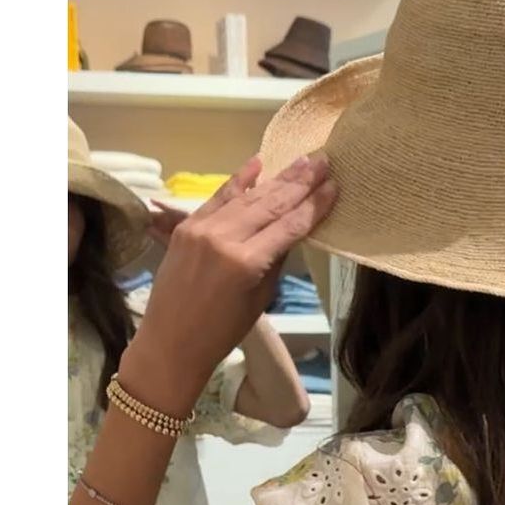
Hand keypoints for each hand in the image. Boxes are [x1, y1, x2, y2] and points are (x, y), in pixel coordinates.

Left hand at [121, 154, 335, 413]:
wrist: (171, 342)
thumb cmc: (221, 333)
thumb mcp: (258, 300)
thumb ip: (274, 261)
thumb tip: (289, 232)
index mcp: (246, 263)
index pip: (288, 227)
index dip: (314, 206)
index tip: (333, 186)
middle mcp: (224, 238)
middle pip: (270, 204)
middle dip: (299, 183)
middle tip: (323, 161)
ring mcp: (202, 229)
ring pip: (247, 198)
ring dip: (276, 178)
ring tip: (301, 161)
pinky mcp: (187, 227)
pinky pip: (218, 198)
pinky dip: (239, 181)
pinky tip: (258, 164)